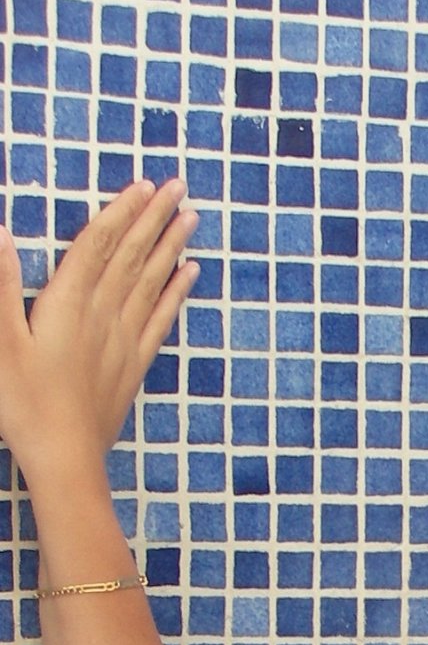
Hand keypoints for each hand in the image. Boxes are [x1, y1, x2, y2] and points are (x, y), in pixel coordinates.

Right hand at [0, 178, 197, 486]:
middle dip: (155, 218)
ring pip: (152, 282)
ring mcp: (123, 342)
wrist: (64, 459)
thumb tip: (1, 234)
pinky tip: (189, 274)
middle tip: (179, 187)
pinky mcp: (133, 366)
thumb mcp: (0, 342)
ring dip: (171, 247)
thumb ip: (1, 285)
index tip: (143, 185)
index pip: (100, 245)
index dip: (121, 211)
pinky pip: (161, 320)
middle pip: (133, 256)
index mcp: (68, 303)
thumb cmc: (23, 403)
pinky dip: (176, 293)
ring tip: (190, 218)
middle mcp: (103, 316)